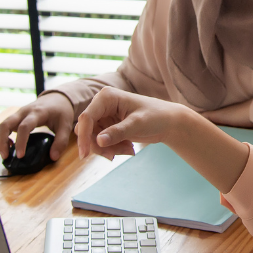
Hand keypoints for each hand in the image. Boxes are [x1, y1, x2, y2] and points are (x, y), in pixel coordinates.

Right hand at [0, 92, 75, 161]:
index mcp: (37, 113)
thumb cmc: (61, 111)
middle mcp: (24, 111)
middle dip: (1, 141)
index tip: (20, 156)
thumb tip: (53, 157)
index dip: (20, 142)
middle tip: (5, 157)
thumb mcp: (66, 125)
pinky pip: (5, 126)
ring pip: (2, 125)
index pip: (24, 127)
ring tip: (6, 154)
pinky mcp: (17, 117)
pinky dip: (3, 136)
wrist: (57, 98)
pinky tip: (10, 145)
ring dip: (0, 140)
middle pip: (6, 124)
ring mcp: (19, 113)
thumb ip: (61, 141)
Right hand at [78, 88, 249, 192]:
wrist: (168, 122)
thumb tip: (98, 140)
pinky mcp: (108, 127)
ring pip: (93, 139)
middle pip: (87, 131)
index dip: (83, 137)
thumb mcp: (137, 124)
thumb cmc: (156, 117)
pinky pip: (102, 143)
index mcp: (106, 97)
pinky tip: (129, 148)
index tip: (85, 155)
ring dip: (109, 149)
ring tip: (129, 150)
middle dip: (99, 146)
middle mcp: (102, 105)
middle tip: (114, 156)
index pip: (86, 118)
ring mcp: (104, 116)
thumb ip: (118, 132)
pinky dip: (113, 149)